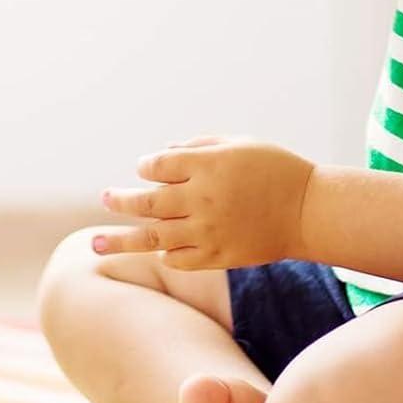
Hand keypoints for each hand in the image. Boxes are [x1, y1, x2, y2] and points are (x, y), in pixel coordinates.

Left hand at [95, 135, 315, 270]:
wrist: (308, 210)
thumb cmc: (274, 169)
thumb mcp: (238, 143)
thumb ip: (197, 147)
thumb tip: (161, 156)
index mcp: (207, 165)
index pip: (157, 166)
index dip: (147, 167)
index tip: (149, 168)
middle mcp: (202, 198)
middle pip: (146, 201)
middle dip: (120, 200)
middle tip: (106, 199)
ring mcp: (208, 231)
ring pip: (152, 237)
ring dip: (120, 240)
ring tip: (94, 244)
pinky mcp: (217, 256)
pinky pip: (178, 259)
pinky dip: (163, 253)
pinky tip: (156, 249)